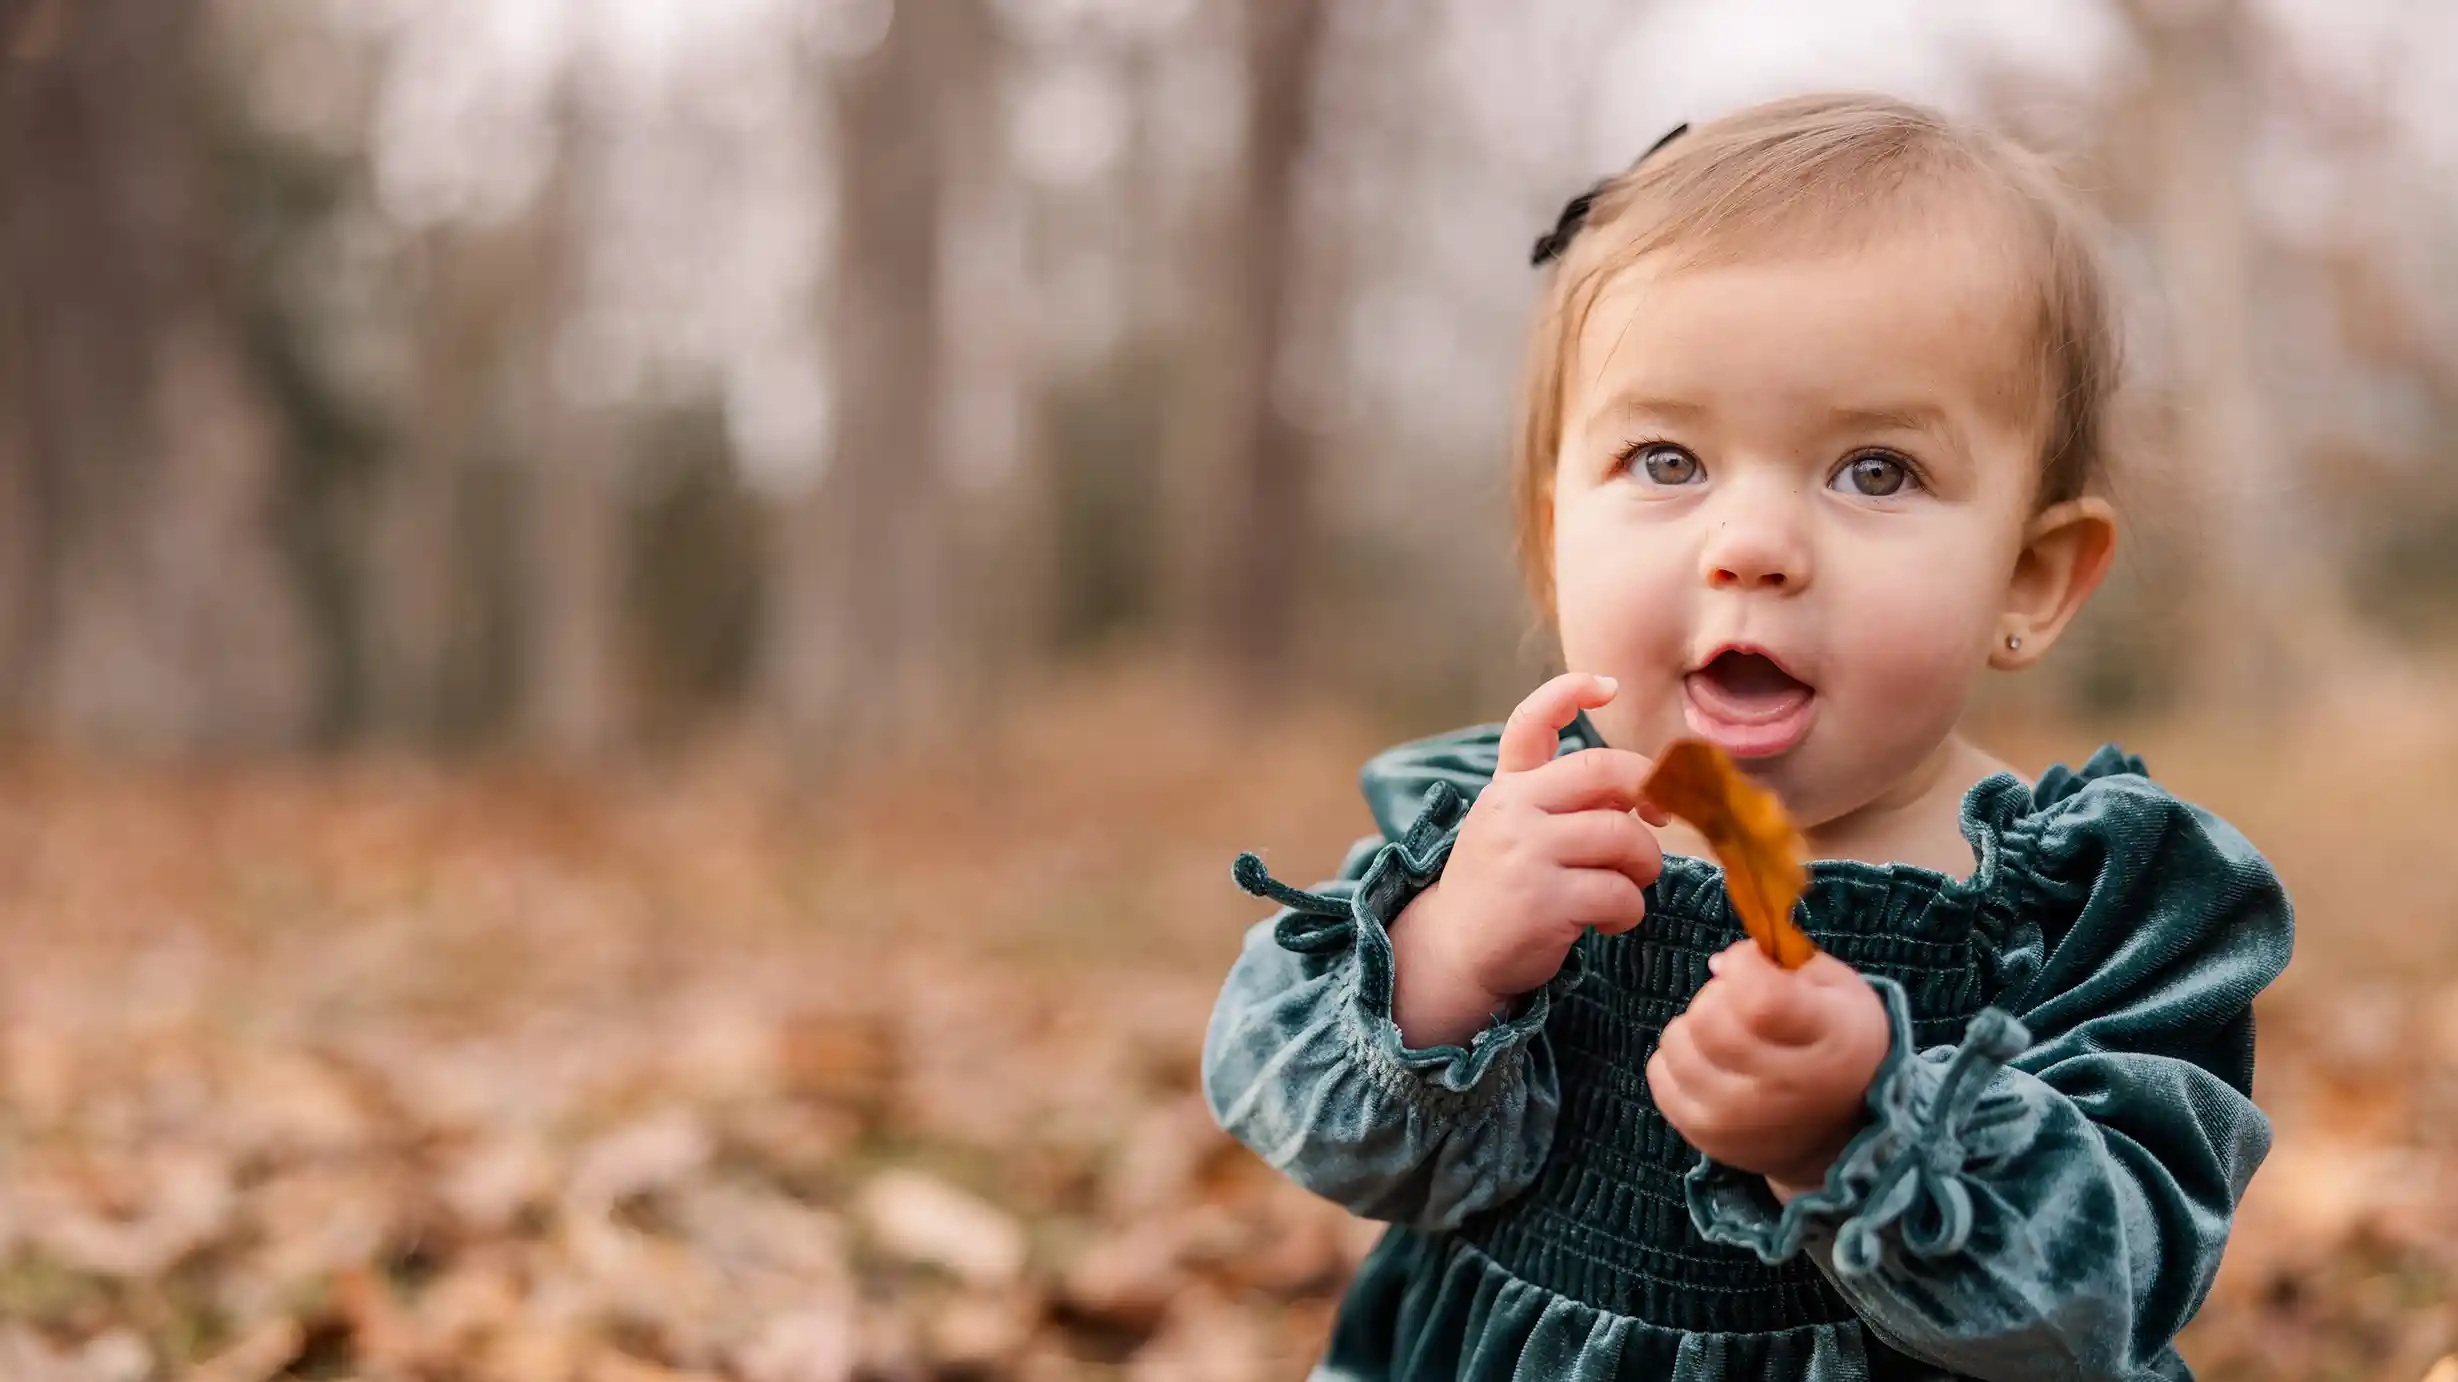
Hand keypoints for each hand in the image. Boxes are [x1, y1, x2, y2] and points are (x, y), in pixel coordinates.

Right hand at [1389, 672, 1666, 1048]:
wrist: (1452, 954)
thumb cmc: (1500, 888)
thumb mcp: (1513, 830)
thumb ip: (1564, 803)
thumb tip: (1640, 790)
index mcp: (1507, 789)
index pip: (1530, 722)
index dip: (1570, 692)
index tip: (1606, 686)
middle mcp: (1512, 811)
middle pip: (1603, 771)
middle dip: (1650, 789)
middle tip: (1661, 817)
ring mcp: (1526, 854)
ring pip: (1624, 838)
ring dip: (1645, 865)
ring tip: (1632, 884)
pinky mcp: (1543, 901)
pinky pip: (1620, 893)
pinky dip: (1629, 910)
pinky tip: (1611, 922)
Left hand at [1648, 939, 1890, 1196]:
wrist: (1840, 1130)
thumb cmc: (1837, 1045)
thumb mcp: (1839, 990)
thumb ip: (1786, 962)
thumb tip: (1719, 966)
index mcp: (1828, 1040)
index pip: (1759, 998)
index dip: (1744, 965)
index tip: (1752, 964)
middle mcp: (1784, 1087)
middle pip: (1709, 1020)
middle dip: (1717, 994)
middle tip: (1739, 1001)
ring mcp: (1740, 1117)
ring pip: (1677, 1044)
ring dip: (1693, 1025)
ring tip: (1724, 1033)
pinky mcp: (1706, 1134)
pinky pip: (1660, 1074)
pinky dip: (1675, 1057)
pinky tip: (1708, 1060)